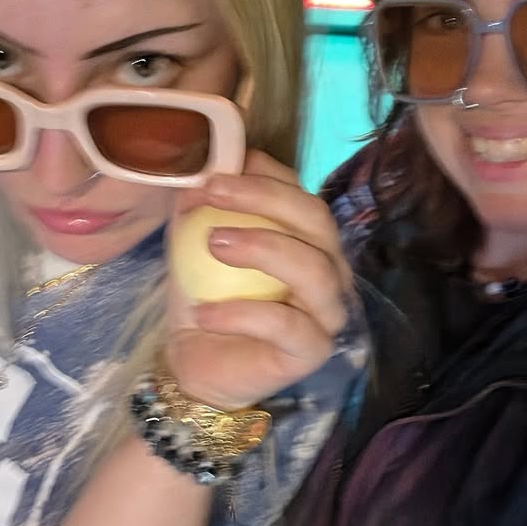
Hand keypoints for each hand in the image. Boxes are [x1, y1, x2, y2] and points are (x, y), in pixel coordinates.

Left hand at [166, 151, 352, 410]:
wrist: (196, 359)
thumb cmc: (206, 293)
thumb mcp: (196, 240)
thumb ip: (203, 204)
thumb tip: (201, 166)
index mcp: (308, 238)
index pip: (302, 192)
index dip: (263, 176)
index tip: (214, 174)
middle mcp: (330, 268)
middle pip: (317, 221)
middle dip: (265, 199)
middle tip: (213, 194)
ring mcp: (327, 311)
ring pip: (316, 271)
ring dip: (264, 248)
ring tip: (213, 244)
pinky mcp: (312, 350)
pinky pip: (288, 326)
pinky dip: (243, 314)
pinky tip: (204, 312)